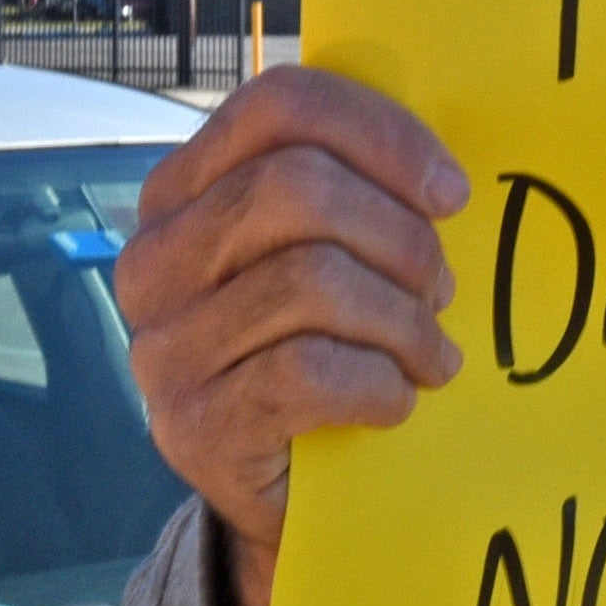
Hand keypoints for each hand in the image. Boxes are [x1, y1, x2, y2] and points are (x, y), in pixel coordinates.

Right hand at [108, 65, 469, 605]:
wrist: (289, 499)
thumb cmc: (325, 355)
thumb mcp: (328, 257)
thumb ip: (352, 191)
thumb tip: (437, 171)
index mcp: (182, 194)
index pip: (277, 107)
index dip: (379, 134)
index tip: (451, 191)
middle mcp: (154, 261)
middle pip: (295, 188)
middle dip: (397, 236)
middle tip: (441, 289)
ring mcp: (163, 346)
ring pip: (309, 281)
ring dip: (401, 321)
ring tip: (432, 354)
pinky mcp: (193, 425)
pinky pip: (308, 372)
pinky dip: (378, 383)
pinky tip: (397, 399)